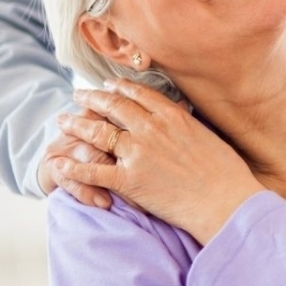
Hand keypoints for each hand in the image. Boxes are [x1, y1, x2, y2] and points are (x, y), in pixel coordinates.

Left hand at [51, 79, 264, 244]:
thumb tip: (181, 114)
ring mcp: (138, 153)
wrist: (224, 201)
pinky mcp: (129, 180)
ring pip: (98, 133)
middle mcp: (151, 128)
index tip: (108, 85)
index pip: (139, 94)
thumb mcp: (207, 136)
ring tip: (62, 120)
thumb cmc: (226, 172)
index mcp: (173, 115)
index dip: (120, 88)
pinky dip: (74, 168)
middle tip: (78, 94)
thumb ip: (187, 123)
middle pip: (114, 107)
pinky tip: (60, 163)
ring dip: (76, 125)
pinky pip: (93, 171)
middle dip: (92, 99)